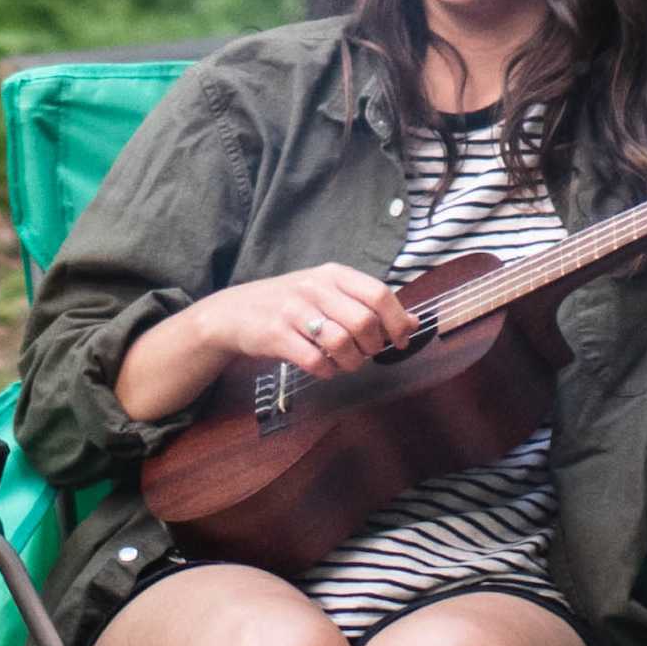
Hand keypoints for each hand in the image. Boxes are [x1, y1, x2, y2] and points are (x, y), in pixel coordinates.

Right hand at [193, 262, 420, 382]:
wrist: (233, 312)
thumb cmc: (290, 304)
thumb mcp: (327, 294)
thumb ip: (367, 304)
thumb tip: (413, 323)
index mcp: (332, 274)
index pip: (379, 294)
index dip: (397, 321)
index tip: (400, 340)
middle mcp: (314, 287)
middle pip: (364, 321)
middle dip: (373, 346)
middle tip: (367, 354)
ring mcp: (293, 310)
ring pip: (342, 343)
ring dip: (351, 362)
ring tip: (346, 364)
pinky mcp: (276, 334)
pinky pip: (315, 360)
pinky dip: (327, 371)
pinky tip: (324, 368)